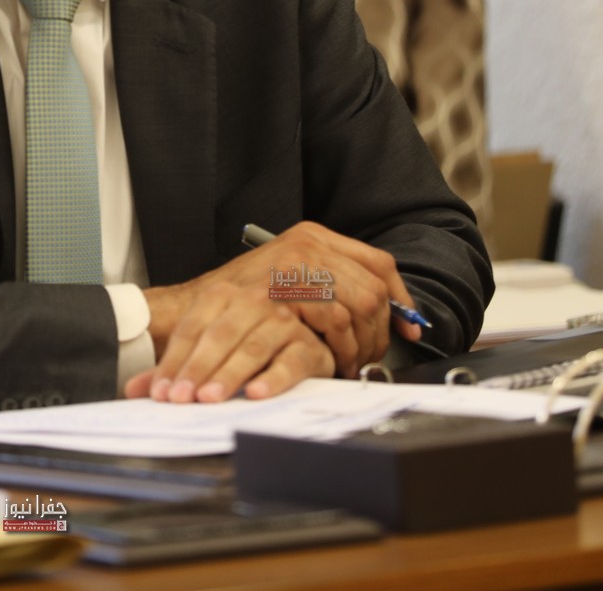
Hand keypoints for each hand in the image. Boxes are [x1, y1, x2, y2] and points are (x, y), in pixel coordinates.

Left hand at [124, 293, 335, 401]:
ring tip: (210, 398)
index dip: (172, 362)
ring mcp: (284, 322)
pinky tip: (257, 393)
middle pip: (219, 336)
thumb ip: (173, 368)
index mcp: (223, 296)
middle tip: (181, 398)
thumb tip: (134, 389)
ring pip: (253, 348)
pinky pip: (291, 362)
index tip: (159, 392)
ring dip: (229, 375)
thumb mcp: (209, 351)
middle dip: (197, 369)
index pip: (191, 330)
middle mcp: (254, 302)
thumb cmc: (249, 343)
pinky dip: (273, 379)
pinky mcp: (308, 347)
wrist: (300, 339)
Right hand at [130, 222, 421, 400]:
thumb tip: (392, 311)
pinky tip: (336, 364)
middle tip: (370, 358)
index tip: (410, 328)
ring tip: (351, 365)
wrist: (192, 308)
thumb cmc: (240, 300)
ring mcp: (297, 265)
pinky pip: (336, 320)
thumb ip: (330, 284)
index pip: (376, 262)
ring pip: (359, 305)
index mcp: (312, 237)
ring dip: (361, 344)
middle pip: (372, 288)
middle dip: (379, 332)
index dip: (400, 299)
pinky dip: (343, 348)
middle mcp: (308, 245)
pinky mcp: (287, 289)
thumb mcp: (289, 276)